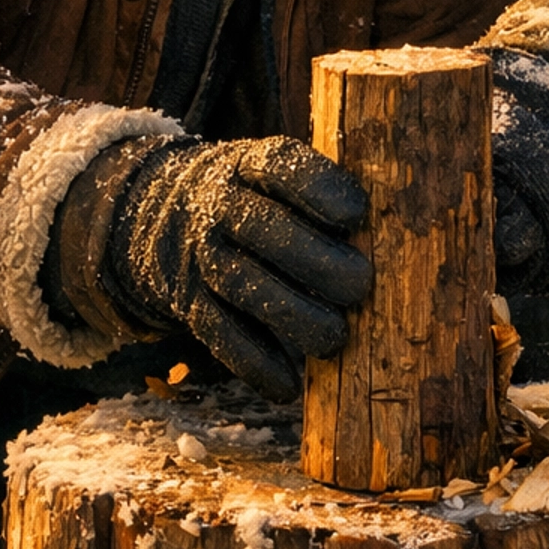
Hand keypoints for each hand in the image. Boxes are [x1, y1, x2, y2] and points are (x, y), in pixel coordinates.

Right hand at [106, 135, 370, 400]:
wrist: (161, 212)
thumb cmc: (254, 198)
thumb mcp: (274, 176)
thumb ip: (321, 196)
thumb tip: (387, 240)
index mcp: (251, 165)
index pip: (281, 166)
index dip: (320, 190)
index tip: (357, 215)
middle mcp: (220, 204)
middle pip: (263, 228)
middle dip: (315, 260)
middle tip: (360, 285)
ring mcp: (201, 254)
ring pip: (242, 285)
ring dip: (292, 315)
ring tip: (334, 338)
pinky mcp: (189, 301)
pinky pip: (218, 333)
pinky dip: (255, 363)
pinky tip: (288, 384)